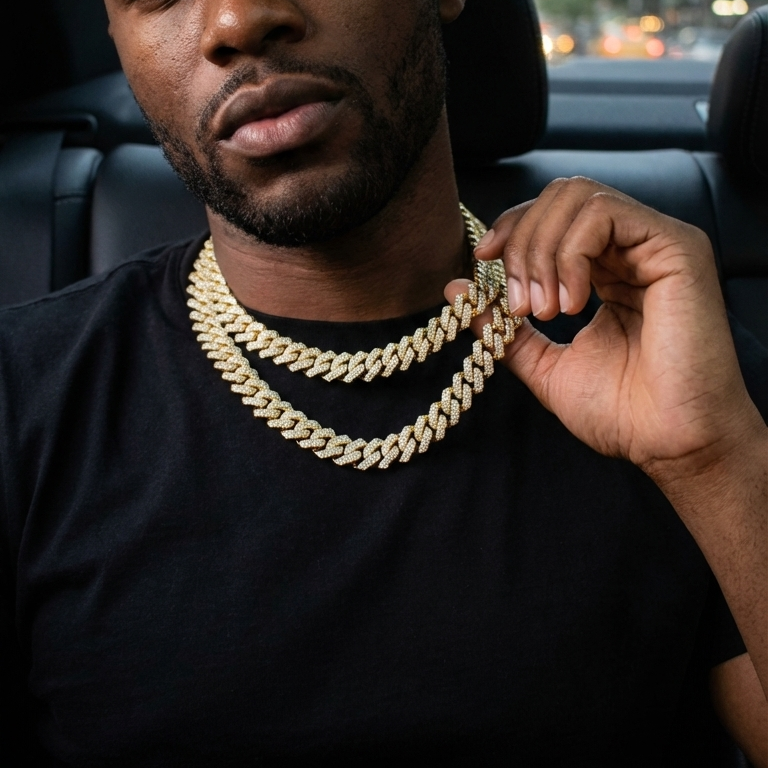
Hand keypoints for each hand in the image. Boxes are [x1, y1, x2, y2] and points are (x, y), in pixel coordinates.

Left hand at [446, 177, 763, 481]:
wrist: (669, 443)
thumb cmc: (621, 412)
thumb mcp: (545, 364)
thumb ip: (503, 326)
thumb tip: (456, 288)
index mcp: (604, 272)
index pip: (550, 216)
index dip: (510, 228)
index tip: (483, 262)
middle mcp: (630, 250)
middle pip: (558, 198)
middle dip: (521, 244)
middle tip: (520, 305)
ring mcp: (654, 244)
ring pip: (577, 197)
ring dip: (541, 252)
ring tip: (545, 310)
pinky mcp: (675, 247)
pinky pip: (602, 213)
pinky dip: (570, 255)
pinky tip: (572, 303)